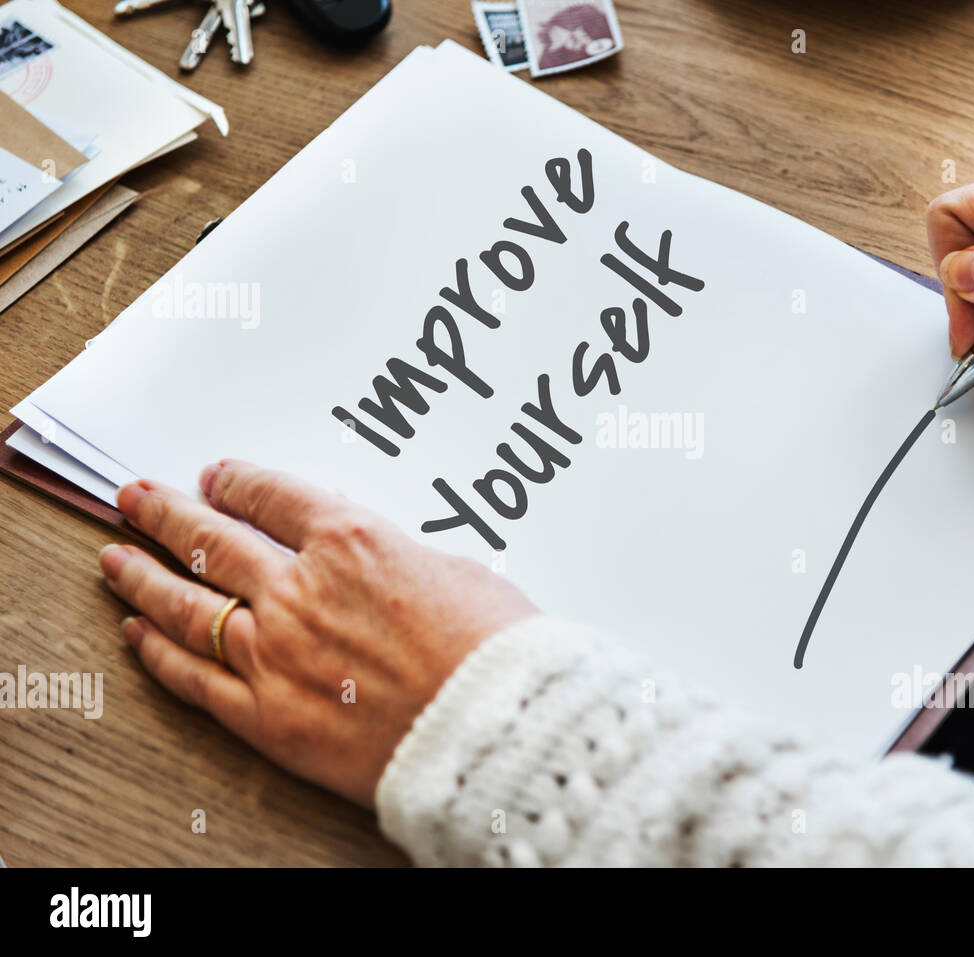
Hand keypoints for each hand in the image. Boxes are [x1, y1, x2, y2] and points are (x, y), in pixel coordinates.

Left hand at [98, 462, 536, 807]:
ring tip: (116, 558)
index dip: (237, 482)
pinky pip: (195, 677)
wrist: (495, 728)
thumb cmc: (493, 651)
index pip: (272, 496)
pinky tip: (138, 633)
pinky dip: (159, 653)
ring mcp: (274, 653)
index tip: (217, 477)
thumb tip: (371, 558)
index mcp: (350, 542)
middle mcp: (299, 589)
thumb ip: (395, 556)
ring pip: (187, 604)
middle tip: (137, 499)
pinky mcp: (267, 716)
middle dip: (167, 514)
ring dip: (144, 575)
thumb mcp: (454, 570)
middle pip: (212, 540)